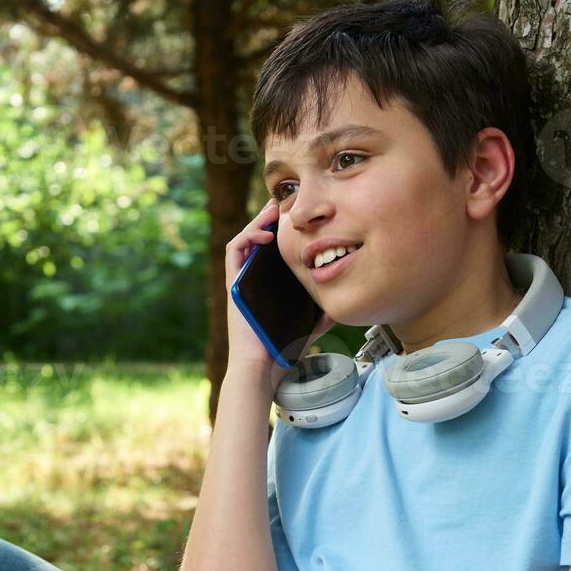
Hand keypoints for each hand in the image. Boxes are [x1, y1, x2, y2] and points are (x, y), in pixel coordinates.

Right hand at [224, 199, 334, 392]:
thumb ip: (321, 315)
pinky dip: (247, 236)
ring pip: (244, 240)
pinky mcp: (232, 283)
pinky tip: (265, 233)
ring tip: (274, 210)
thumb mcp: (309, 326)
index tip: (298, 220)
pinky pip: (234, 250)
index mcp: (266, 287)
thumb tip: (338, 305)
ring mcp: (240, 281)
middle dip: (269, 220)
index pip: (272, 253)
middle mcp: (251, 280)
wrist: (263, 366)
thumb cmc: (282, 351)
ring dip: (257, 221)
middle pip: (257, 241)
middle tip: (285, 204)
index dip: (281, 233)